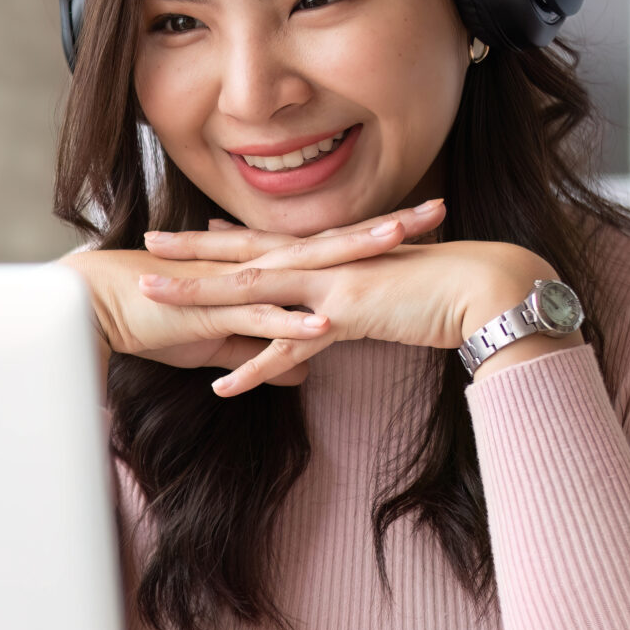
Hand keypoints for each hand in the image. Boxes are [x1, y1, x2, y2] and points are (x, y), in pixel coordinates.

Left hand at [138, 202, 572, 394]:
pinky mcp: (345, 313)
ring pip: (249, 292)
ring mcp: (329, 284)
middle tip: (144, 245)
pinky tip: (221, 390)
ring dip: (197, 298)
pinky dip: (254, 370)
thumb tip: (335, 307)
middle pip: (242, 257)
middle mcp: (322, 262)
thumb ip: (355, 296)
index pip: (264, 245)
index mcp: (331, 254)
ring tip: (150, 300)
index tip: (183, 238)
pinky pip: (289, 349)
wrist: (485, 286)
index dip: (222, 242)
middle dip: (191, 254)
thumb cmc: (443, 289)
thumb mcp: (386, 290)